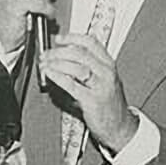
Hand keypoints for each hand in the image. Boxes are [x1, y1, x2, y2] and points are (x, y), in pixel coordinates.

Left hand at [40, 34, 137, 152]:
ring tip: (45, 64)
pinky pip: (71, 85)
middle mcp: (106, 73)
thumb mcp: (104, 80)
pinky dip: (57, 76)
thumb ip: (89, 67)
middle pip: (79, 53)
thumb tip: (64, 57)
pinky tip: (49, 73)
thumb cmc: (109, 104)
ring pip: (75, 66)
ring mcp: (101, 86)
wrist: (120, 127)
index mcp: (109, 65)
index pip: (90, 43)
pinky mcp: (92, 100)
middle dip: (58, 51)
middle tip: (46, 55)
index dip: (72, 38)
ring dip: (55, 63)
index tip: (58, 39)